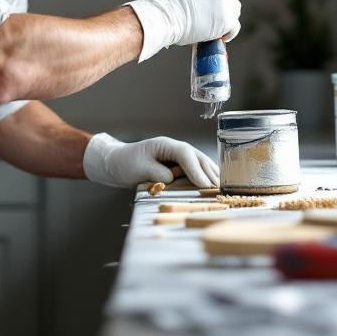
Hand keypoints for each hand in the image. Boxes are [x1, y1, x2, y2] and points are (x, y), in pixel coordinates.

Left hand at [82, 133, 218, 188]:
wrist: (116, 162)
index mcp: (165, 145)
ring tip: (221, 190)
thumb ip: (157, 174)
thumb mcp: (139, 169)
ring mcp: (177, 156)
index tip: (204, 185)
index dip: (196, 169)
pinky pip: (195, 169)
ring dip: (210, 175)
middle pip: (198, 157)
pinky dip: (204, 177)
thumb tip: (173, 180)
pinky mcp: (177, 165)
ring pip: (200, 163)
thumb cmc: (125, 163)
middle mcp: (174, 148)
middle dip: (209, 173)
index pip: (186, 154)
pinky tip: (212, 187)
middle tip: (220, 190)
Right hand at [125, 0, 240, 61]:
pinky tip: (221, 36)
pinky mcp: (228, 21)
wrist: (169, 17)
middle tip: (215, 13)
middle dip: (225, 3)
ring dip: (228, 17)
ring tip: (215, 25)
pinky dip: (229, 33)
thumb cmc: (171, 2)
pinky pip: (235, 28)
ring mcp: (228, 4)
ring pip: (235, 11)